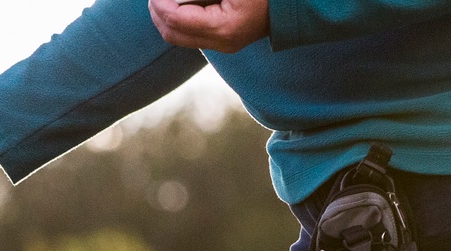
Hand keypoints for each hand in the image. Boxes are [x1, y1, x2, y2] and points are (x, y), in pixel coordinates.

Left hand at [148, 0, 270, 51]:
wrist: (293, 2)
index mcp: (224, 27)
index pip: (176, 20)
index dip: (159, 3)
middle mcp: (222, 41)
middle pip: (172, 35)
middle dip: (157, 13)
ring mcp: (224, 44)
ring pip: (179, 38)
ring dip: (164, 18)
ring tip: (160, 0)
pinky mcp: (225, 41)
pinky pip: (191, 35)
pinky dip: (178, 20)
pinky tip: (175, 4)